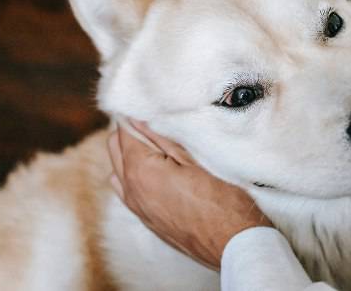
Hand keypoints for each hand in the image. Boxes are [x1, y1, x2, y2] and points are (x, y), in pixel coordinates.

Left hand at [107, 121, 271, 269]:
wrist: (235, 246)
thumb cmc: (224, 200)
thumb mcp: (197, 159)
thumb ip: (164, 138)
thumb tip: (140, 117)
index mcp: (141, 170)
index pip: (124, 130)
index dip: (135, 114)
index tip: (150, 105)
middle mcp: (132, 191)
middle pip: (115, 148)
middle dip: (130, 131)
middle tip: (156, 121)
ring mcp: (138, 209)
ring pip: (118, 171)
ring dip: (130, 154)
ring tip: (158, 146)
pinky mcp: (148, 221)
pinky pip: (128, 192)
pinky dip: (134, 176)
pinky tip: (157, 172)